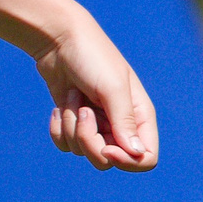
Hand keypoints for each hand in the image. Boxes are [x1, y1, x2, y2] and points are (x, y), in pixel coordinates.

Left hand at [34, 14, 158, 170]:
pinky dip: (58, 129)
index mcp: (139, 116)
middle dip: (89, 140)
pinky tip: (58, 107)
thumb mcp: (112, 87)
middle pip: (108, 160)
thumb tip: (136, 154)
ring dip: (71, 125)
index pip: (144, 158)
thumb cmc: (92, 57)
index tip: (107, 148)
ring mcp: (95, 124)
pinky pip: (65, 145)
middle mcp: (119, 124)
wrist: (58, 39)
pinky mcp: (72, 122)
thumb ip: (125, 121)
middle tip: (82, 111)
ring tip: (72, 96)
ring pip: (83, 151)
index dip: (127, 161)